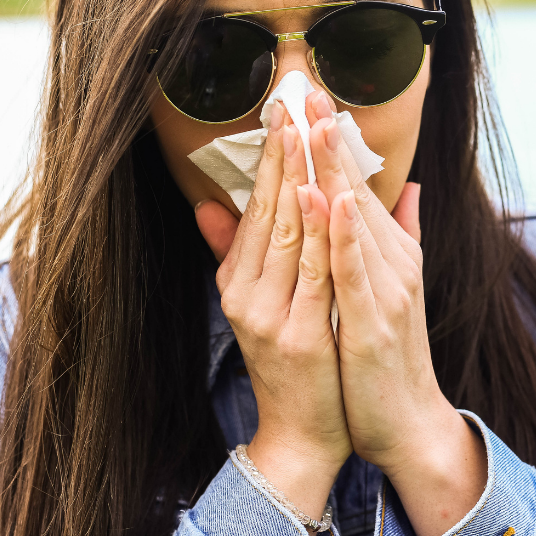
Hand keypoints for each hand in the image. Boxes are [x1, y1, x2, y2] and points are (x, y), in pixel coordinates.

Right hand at [196, 102, 351, 523]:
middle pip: (268, 211)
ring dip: (300, 177)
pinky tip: (327, 196)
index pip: (256, 207)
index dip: (270, 157)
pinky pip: (313, 275)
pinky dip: (320, 234)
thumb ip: (238, 255)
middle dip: (283, 152)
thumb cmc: (293, 366)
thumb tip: (209, 205)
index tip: (283, 109)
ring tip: (308, 128)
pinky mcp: (297, 337)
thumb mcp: (258, 306)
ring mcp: (269, 316)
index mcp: (239, 281)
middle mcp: (245, 294)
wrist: (301, 436)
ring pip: (288, 234)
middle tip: (293, 98)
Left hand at [303, 91, 486, 535]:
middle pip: (356, 192)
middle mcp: (394, 264)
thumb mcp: (391, 289)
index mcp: (390, 254)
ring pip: (355, 221)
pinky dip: (343, 233)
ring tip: (312, 127)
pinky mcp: (377, 322)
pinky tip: (330, 198)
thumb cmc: (387, 358)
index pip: (355, 188)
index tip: (308, 99)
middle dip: (329, 141)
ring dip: (334, 171)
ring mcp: (388, 292)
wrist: (407, 423)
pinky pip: (355, 270)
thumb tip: (409, 187)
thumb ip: (399, 236)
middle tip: (306, 90)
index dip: (331, 144)